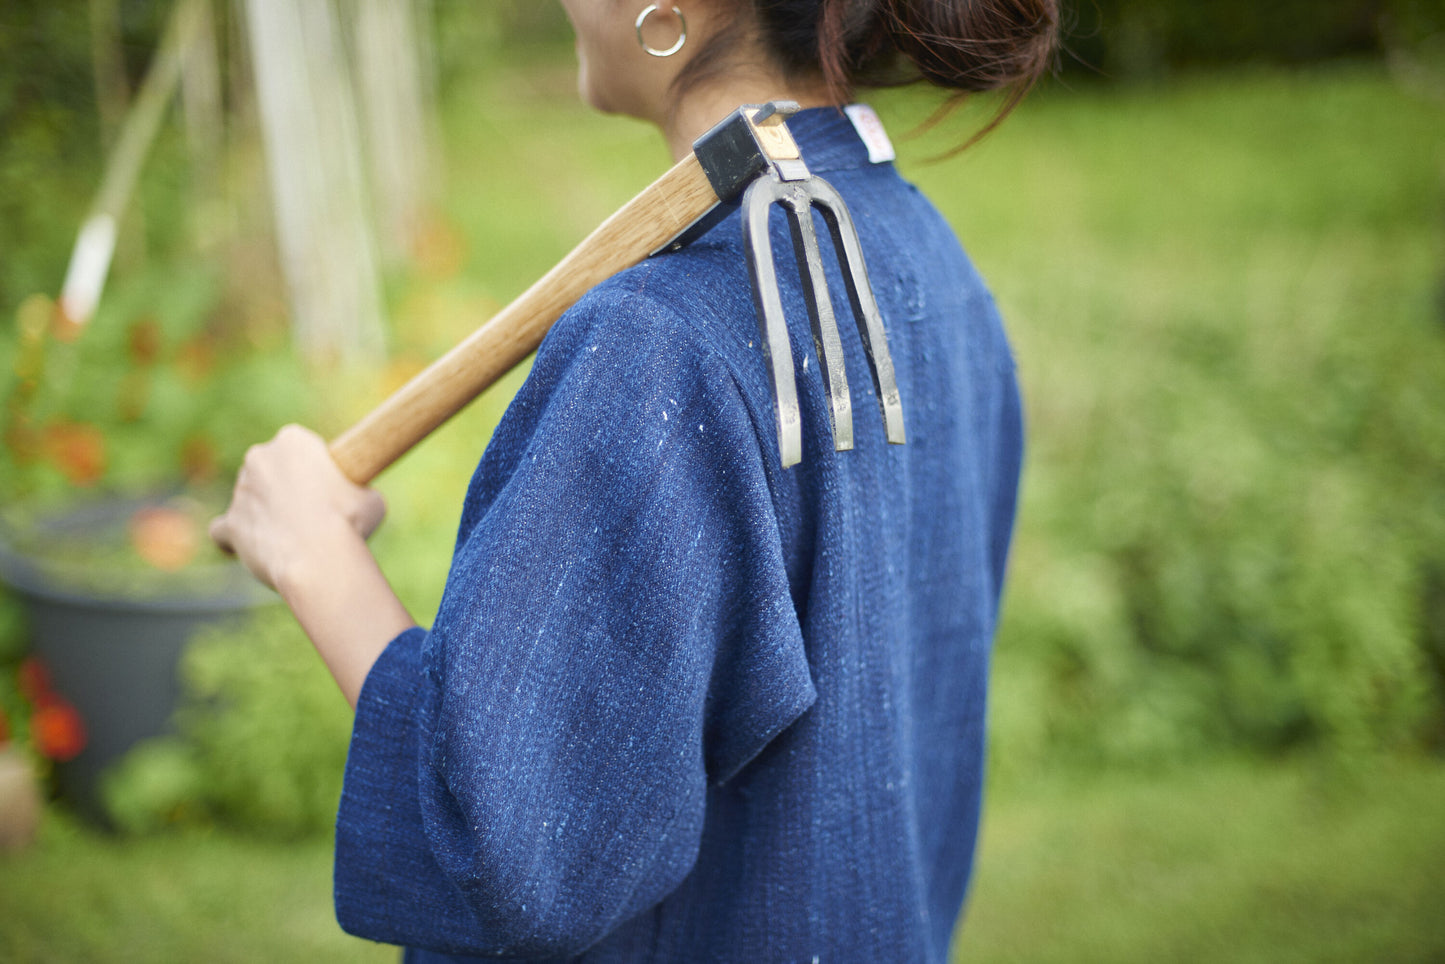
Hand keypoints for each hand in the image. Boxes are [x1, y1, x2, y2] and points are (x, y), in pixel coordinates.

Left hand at [210, 424, 385, 591]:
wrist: (320, 556)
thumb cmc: (349, 521)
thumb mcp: (370, 497)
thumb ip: (355, 491)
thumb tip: (356, 503)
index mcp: (293, 440)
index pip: (300, 448)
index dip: (315, 469)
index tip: (327, 489)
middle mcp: (259, 457)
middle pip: (270, 469)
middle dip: (284, 487)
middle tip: (312, 513)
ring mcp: (240, 491)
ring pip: (250, 499)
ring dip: (266, 513)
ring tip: (294, 539)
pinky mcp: (230, 523)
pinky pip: (224, 529)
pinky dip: (235, 538)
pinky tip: (251, 547)